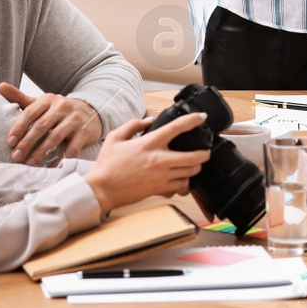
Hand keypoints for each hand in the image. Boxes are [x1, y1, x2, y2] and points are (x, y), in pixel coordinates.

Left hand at [0, 83, 102, 163]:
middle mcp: (62, 106)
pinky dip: (61, 159)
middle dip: (27, 142)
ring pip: (55, 137)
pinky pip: (72, 148)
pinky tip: (51, 168)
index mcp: (48, 99)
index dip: (19, 128)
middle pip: (41, 126)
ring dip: (41, 152)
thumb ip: (20, 97)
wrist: (91, 111)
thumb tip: (0, 86)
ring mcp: (75, 119)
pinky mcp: (85, 131)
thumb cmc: (58, 111)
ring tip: (30, 164)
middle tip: (16, 157)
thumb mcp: (41, 103)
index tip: (10, 143)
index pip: (30, 112)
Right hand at [84, 113, 210, 215]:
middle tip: (205, 151)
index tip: (201, 118)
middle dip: (204, 153)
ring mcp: (161, 176)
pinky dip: (185, 183)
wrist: (102, 190)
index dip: (193, 120)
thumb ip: (133, 124)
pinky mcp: (160, 189)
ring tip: (194, 165)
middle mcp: (159, 159)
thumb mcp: (116, 137)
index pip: (176, 128)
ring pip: (191, 172)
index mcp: (149, 143)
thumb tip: (150, 119)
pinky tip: (181, 179)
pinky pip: (181, 186)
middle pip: (194, 156)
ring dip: (195, 168)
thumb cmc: (107, 165)